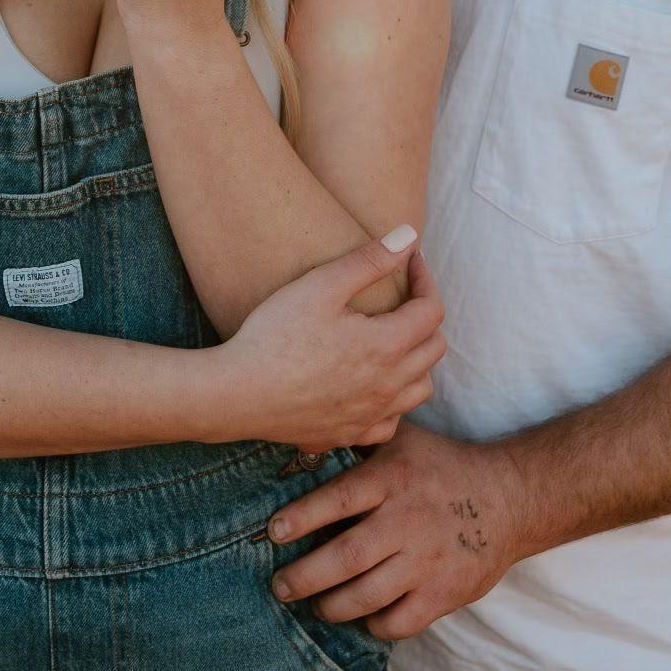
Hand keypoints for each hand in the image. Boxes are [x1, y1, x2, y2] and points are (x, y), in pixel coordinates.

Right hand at [207, 229, 444, 450]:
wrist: (237, 394)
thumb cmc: (274, 335)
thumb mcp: (321, 286)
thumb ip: (369, 260)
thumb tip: (410, 236)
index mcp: (386, 347)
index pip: (431, 311)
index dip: (425, 280)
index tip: (408, 262)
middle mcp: (387, 387)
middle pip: (434, 350)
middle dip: (426, 316)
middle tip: (402, 296)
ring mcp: (369, 416)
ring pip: (420, 390)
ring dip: (418, 361)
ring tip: (394, 339)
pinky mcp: (348, 435)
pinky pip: (390, 424)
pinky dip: (394, 403)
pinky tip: (374, 386)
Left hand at [265, 419, 525, 640]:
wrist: (510, 498)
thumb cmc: (443, 467)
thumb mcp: (404, 441)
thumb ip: (361, 440)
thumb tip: (306, 435)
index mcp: (393, 479)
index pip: (340, 499)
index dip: (302, 517)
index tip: (273, 532)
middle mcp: (408, 520)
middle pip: (347, 556)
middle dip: (305, 576)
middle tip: (280, 586)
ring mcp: (427, 560)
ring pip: (368, 595)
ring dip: (333, 606)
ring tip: (316, 605)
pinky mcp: (445, 592)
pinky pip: (400, 621)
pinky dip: (376, 624)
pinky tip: (365, 616)